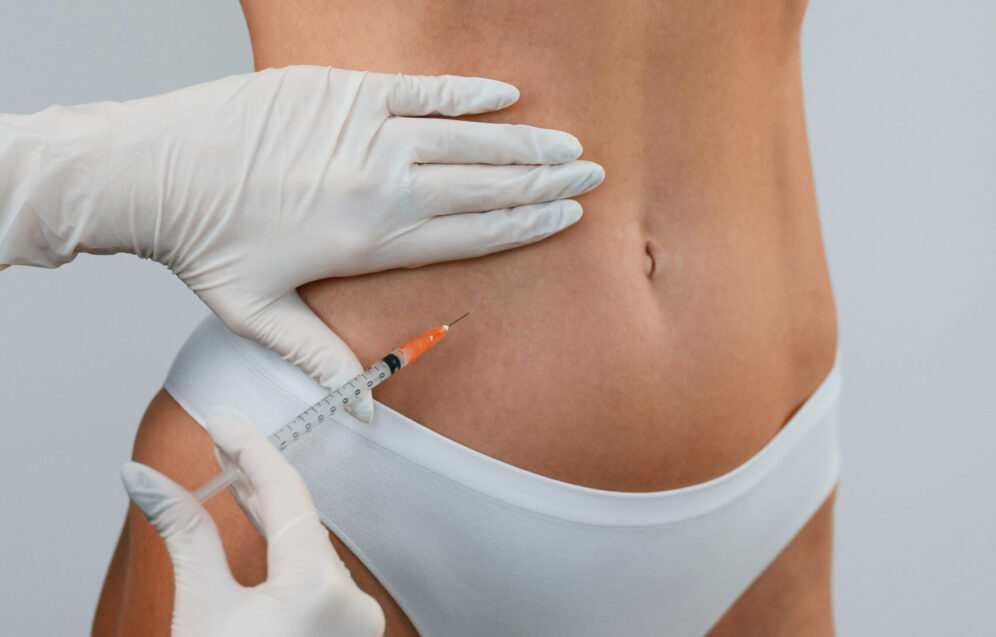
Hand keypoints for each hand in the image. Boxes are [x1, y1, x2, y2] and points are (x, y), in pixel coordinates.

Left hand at [0, 66, 603, 417]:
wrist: (152, 171)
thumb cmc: (204, 243)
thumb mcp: (258, 315)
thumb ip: (317, 356)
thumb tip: (355, 407)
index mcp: (372, 241)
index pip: (472, 232)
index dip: (526, 225)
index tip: (566, 217)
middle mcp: (382, 186)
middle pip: (485, 186)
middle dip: (544, 183)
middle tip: (590, 177)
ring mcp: (366, 133)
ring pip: (468, 139)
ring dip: (524, 143)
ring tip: (567, 144)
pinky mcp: (344, 92)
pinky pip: (424, 90)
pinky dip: (469, 93)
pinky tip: (508, 95)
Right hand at [121, 415, 384, 636]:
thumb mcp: (201, 609)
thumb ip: (184, 534)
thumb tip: (144, 481)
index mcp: (319, 591)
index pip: (287, 494)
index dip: (252, 450)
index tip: (223, 422)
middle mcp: (351, 603)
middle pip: (303, 519)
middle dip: (257, 478)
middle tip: (222, 440)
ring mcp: (356, 622)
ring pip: (312, 547)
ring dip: (273, 511)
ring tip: (233, 473)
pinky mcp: (348, 633)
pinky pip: (318, 573)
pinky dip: (287, 548)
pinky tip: (263, 524)